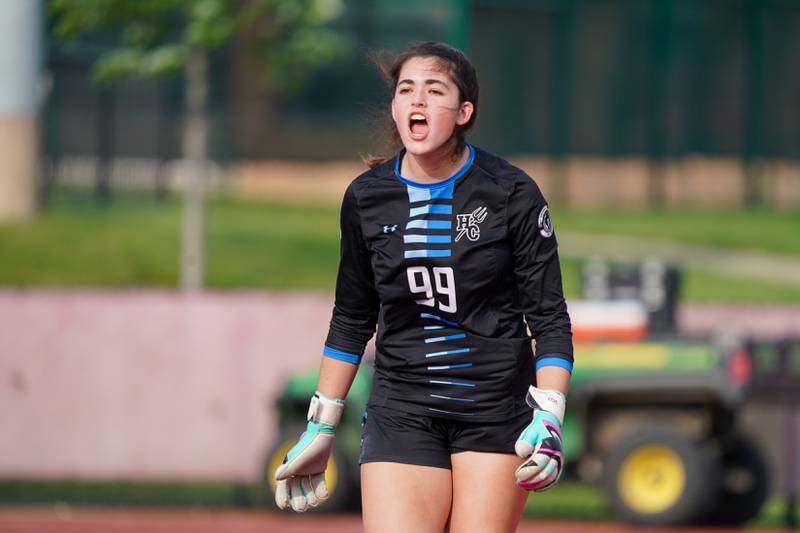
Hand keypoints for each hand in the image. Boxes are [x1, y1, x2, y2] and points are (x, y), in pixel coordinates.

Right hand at [274, 391, 344, 511]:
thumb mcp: (298, 459)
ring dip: (310, 496)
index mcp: (288, 469)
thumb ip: (289, 469)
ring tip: (314, 502)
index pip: (283, 486)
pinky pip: (318, 483)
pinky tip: (324, 496)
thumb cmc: (308, 446)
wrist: (322, 435)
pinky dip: (321, 490)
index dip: (282, 496)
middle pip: (296, 490)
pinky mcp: (318, 470)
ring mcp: (308, 471)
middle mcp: (297, 471)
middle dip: (298, 500)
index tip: (284, 505)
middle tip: (302, 508)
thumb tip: (276, 478)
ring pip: (307, 488)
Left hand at [514, 386, 565, 491]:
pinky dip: (545, 485)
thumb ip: (525, 441)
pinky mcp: (559, 465)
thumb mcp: (530, 431)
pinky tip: (534, 488)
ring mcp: (559, 461)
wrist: (550, 424)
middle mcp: (556, 454)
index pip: (539, 462)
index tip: (517, 475)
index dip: (528, 471)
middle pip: (545, 472)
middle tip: (518, 482)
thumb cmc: (537, 429)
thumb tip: (521, 453)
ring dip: (537, 483)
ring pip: (550, 477)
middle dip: (531, 480)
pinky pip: (554, 478)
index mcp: (549, 445)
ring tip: (523, 486)